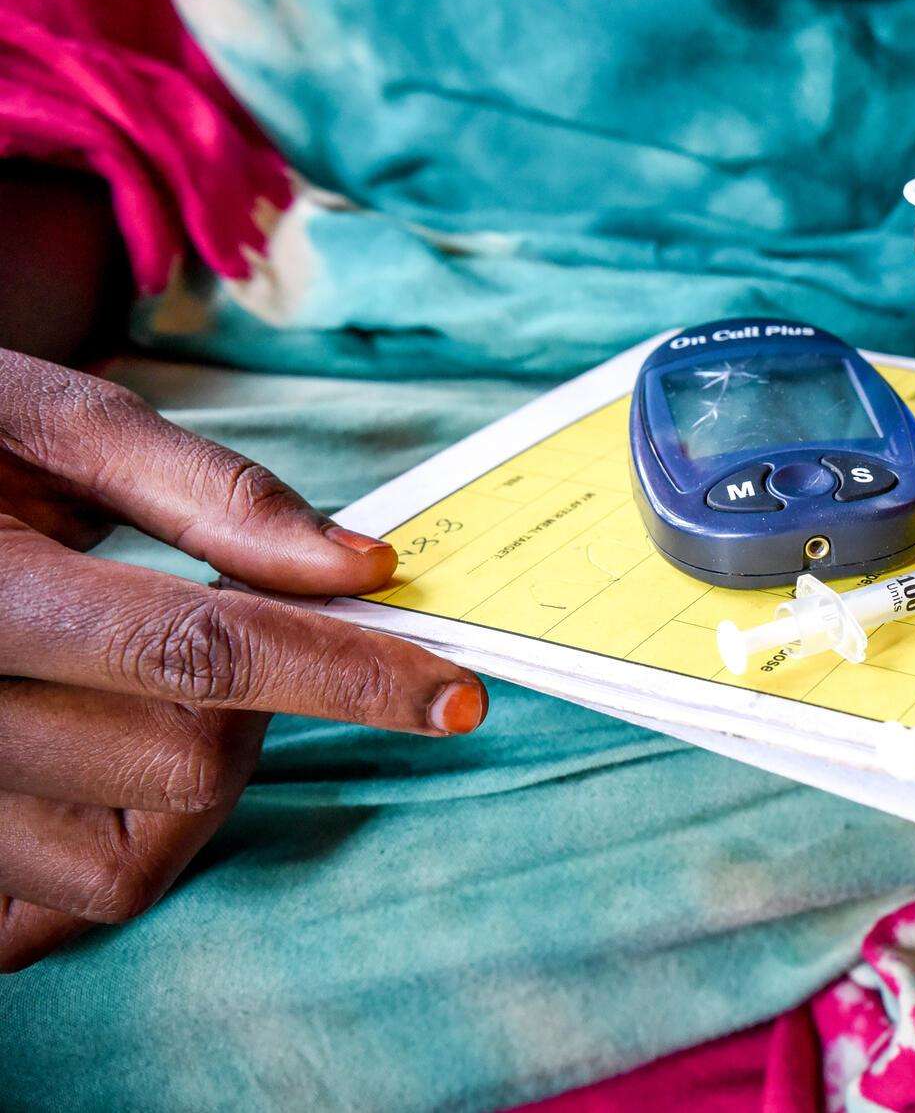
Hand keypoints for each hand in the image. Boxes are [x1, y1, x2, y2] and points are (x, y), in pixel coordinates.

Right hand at [0, 351, 485, 970]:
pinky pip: (61, 906)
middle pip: (182, 764)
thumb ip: (209, 492)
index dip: (346, 675)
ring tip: (173, 688)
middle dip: (269, 705)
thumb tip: (361, 567)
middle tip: (262, 632)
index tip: (458, 694)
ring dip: (202, 779)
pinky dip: (126, 841)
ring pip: (133, 860)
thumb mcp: (47, 418)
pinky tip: (121, 752)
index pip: (197, 652)